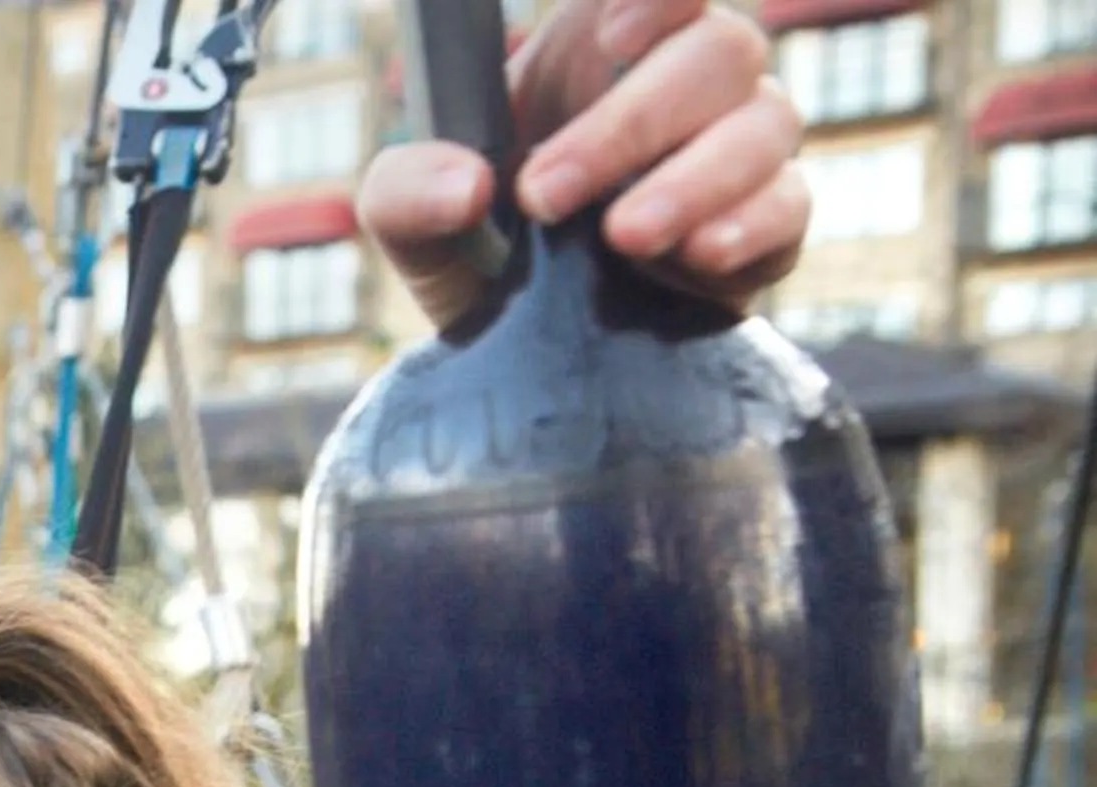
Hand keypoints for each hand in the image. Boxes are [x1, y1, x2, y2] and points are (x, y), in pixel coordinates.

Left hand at [358, 0, 806, 329]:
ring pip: (765, 122)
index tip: (612, 31)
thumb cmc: (476, 245)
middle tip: (545, 196)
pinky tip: (699, 254)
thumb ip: (408, 189)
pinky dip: (750, 224)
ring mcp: (739, 144)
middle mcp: (686, 76)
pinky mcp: (768, 223)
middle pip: (716, 48)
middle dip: (630, 124)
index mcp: (601, 41)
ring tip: (622, 237)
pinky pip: (791, 203)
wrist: (526, 342)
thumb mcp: (412, 220)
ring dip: (693, 180)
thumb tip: (464, 188)